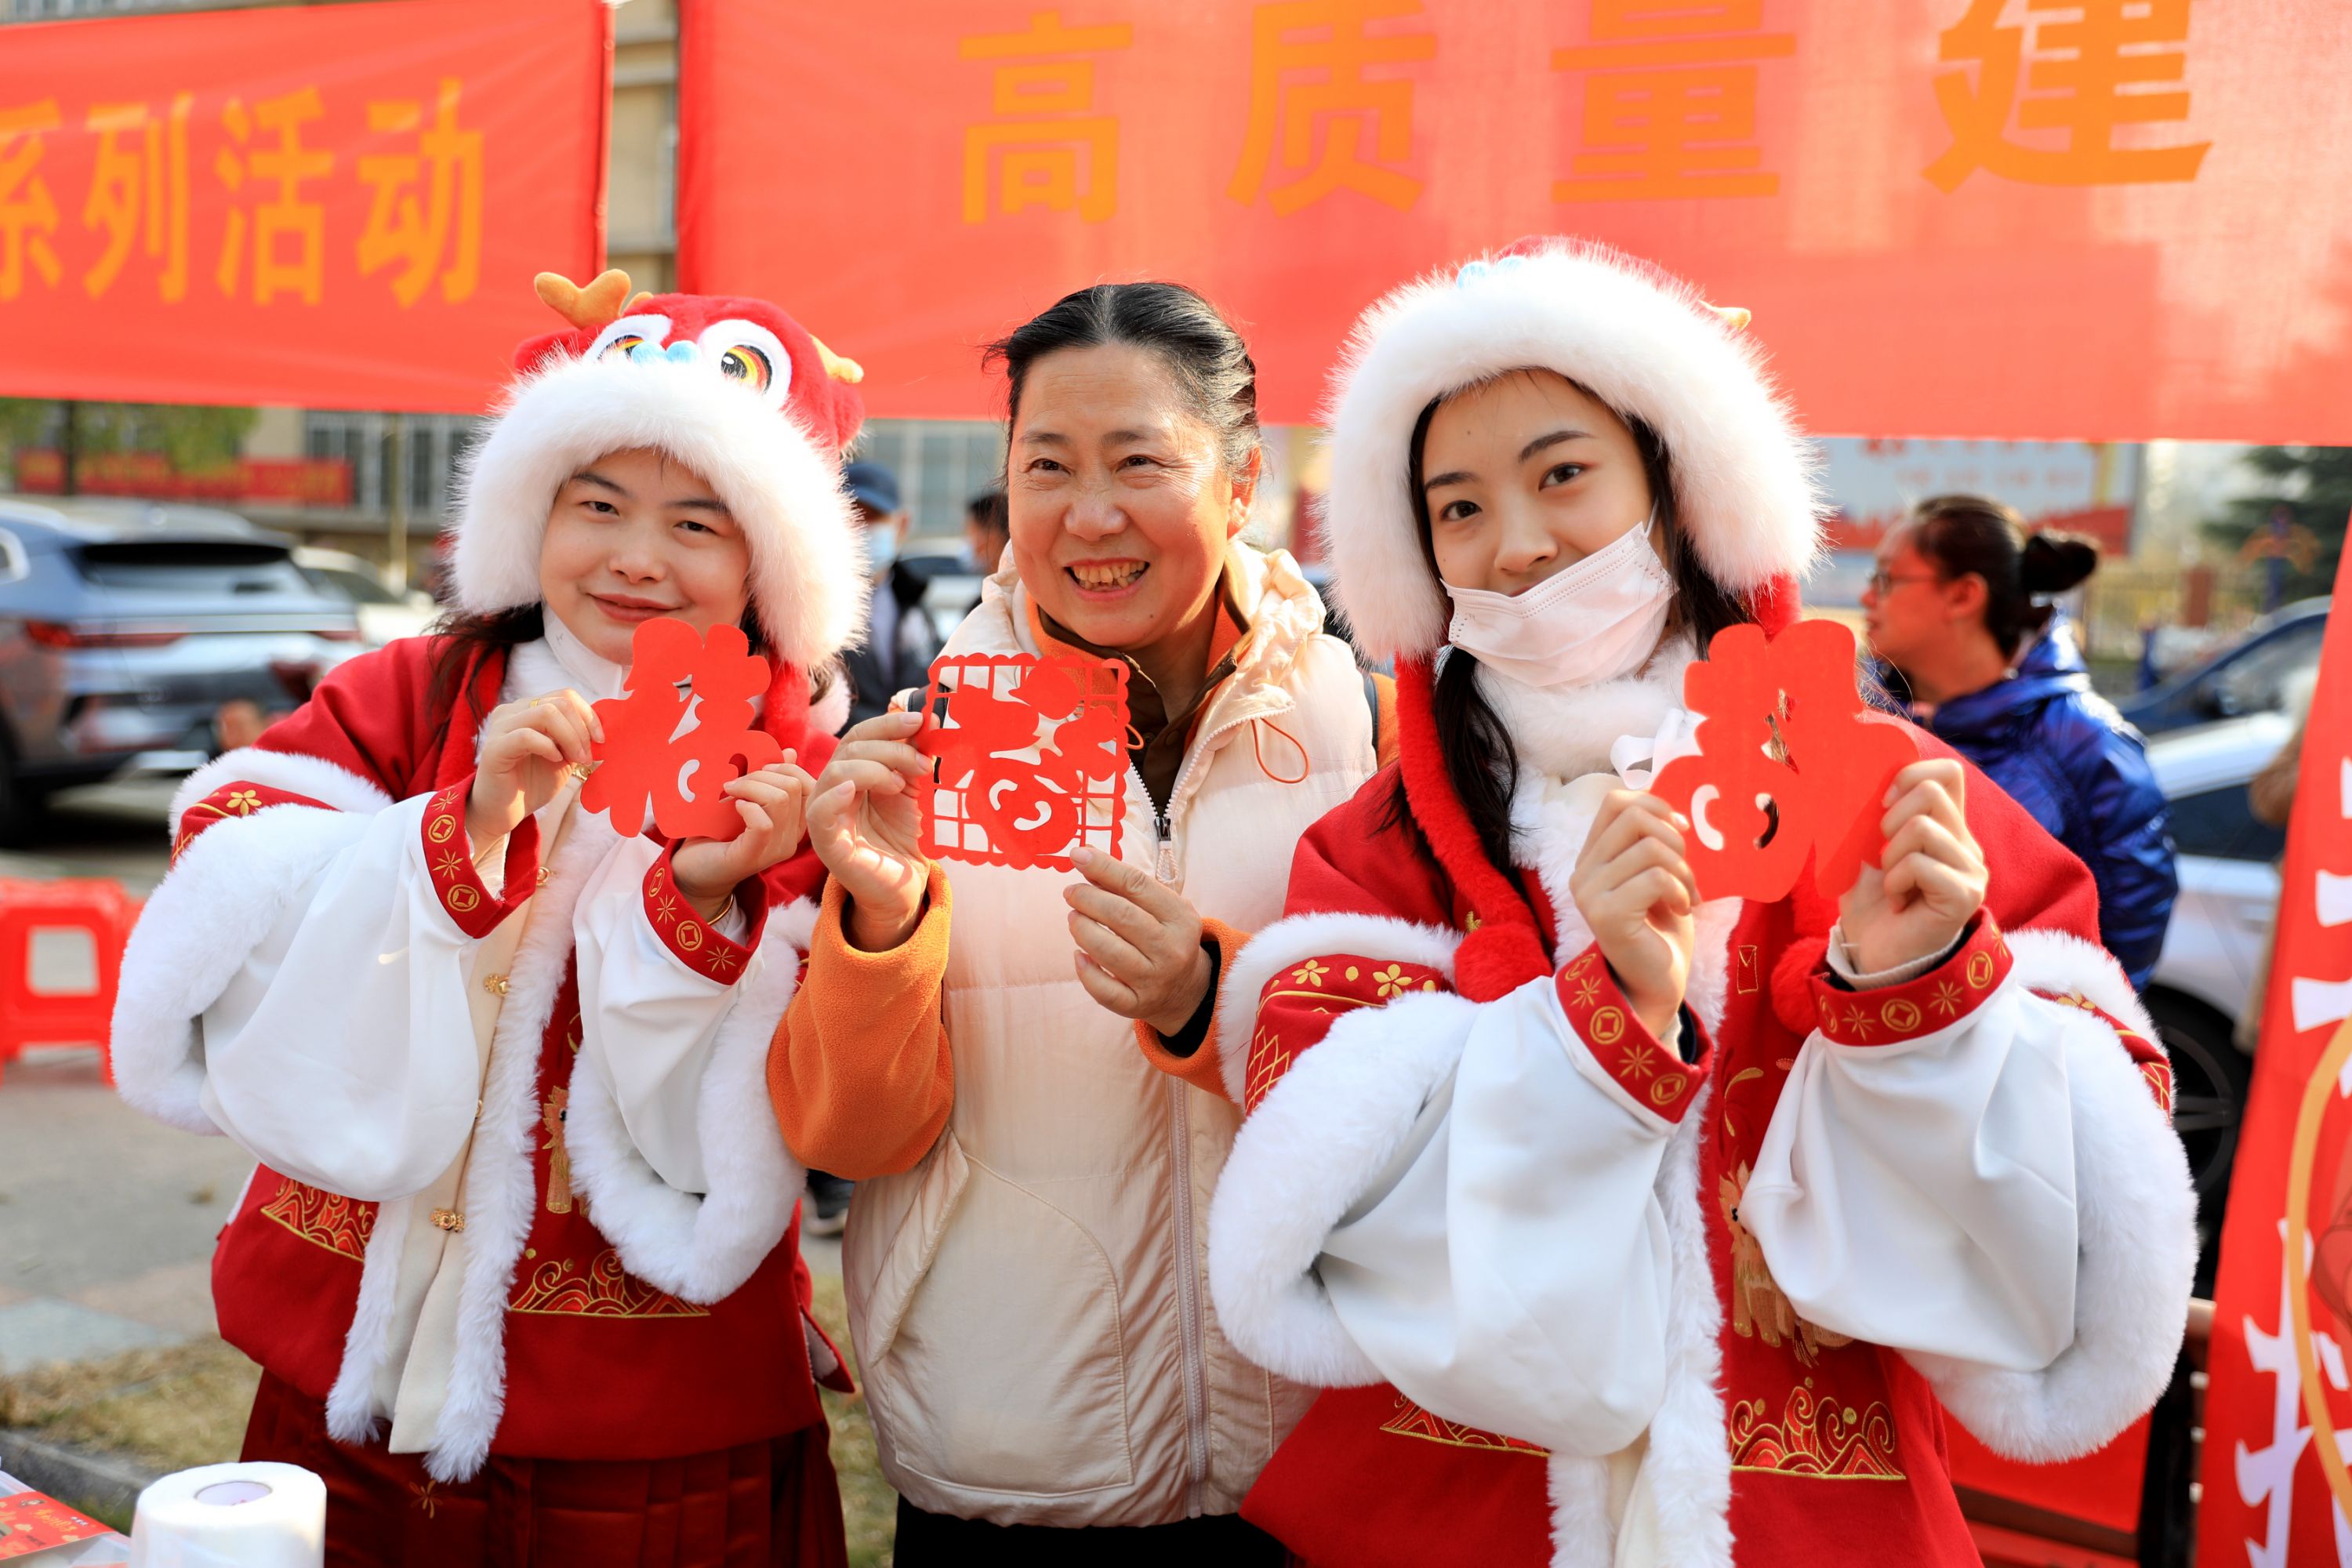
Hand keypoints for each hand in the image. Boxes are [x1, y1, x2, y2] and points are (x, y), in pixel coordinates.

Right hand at [469, 689, 601, 847]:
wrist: (504, 812)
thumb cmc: (533, 784)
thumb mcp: (564, 757)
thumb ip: (578, 739)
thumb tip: (603, 731)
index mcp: (529, 709)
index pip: (565, 696)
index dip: (588, 715)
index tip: (601, 741)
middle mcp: (513, 711)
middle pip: (559, 702)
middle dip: (581, 730)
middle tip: (586, 757)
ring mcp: (501, 727)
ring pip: (546, 713)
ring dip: (570, 738)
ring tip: (575, 760)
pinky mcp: (494, 748)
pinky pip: (526, 736)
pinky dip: (549, 747)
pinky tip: (555, 760)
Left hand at [672, 758, 817, 916]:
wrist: (694, 869)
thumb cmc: (719, 833)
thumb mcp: (747, 799)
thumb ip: (769, 779)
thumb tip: (788, 752)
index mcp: (795, 823)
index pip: (811, 786)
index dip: (788, 769)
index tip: (760, 768)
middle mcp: (792, 838)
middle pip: (794, 788)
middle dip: (762, 775)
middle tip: (736, 781)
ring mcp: (775, 850)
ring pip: (780, 801)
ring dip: (750, 786)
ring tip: (729, 790)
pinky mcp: (753, 856)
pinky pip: (763, 824)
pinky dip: (747, 807)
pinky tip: (734, 806)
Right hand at [805, 710, 932, 949]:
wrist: (904, 886)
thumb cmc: (902, 838)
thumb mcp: (911, 791)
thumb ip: (913, 760)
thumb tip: (928, 722)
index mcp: (850, 773)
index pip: (860, 735)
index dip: (888, 723)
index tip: (921, 719)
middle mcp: (833, 789)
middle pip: (850, 749)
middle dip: (891, 747)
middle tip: (923, 762)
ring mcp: (826, 815)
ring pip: (837, 773)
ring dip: (874, 769)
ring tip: (902, 784)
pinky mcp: (827, 843)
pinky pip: (820, 813)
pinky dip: (834, 796)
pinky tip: (852, 790)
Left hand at [1064, 846, 1212, 1035]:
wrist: (1188, 990)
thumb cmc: (1167, 937)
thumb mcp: (1162, 907)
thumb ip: (1128, 886)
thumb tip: (1087, 861)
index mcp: (1180, 918)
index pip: (1137, 885)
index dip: (1104, 867)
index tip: (1077, 855)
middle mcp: (1170, 949)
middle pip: (1121, 916)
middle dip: (1088, 899)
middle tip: (1071, 892)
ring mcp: (1155, 980)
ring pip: (1109, 952)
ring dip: (1082, 930)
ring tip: (1073, 918)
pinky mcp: (1138, 1005)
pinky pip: (1104, 990)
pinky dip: (1086, 972)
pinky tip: (1078, 955)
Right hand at [1568, 790, 1697, 1042]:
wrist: (1657, 983)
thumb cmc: (1661, 930)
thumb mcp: (1656, 876)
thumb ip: (1651, 844)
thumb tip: (1669, 811)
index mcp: (1592, 858)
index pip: (1615, 803)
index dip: (1654, 805)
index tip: (1680, 830)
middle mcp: (1582, 873)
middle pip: (1633, 818)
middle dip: (1673, 839)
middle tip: (1686, 871)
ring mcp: (1590, 894)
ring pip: (1649, 849)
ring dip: (1683, 871)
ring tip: (1688, 895)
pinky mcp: (1607, 915)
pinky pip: (1655, 879)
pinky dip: (1681, 891)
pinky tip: (1683, 909)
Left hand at [1839, 759, 1986, 974]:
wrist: (1872, 955)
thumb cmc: (1869, 904)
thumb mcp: (1859, 851)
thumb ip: (1863, 815)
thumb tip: (1846, 775)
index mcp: (1944, 827)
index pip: (1947, 773)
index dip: (1910, 774)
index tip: (1881, 803)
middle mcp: (1965, 844)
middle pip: (1931, 792)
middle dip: (1889, 820)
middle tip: (1884, 858)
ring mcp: (1970, 870)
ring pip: (1922, 827)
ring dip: (1891, 857)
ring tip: (1892, 885)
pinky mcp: (1964, 895)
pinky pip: (1922, 864)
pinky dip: (1896, 881)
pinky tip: (1899, 903)